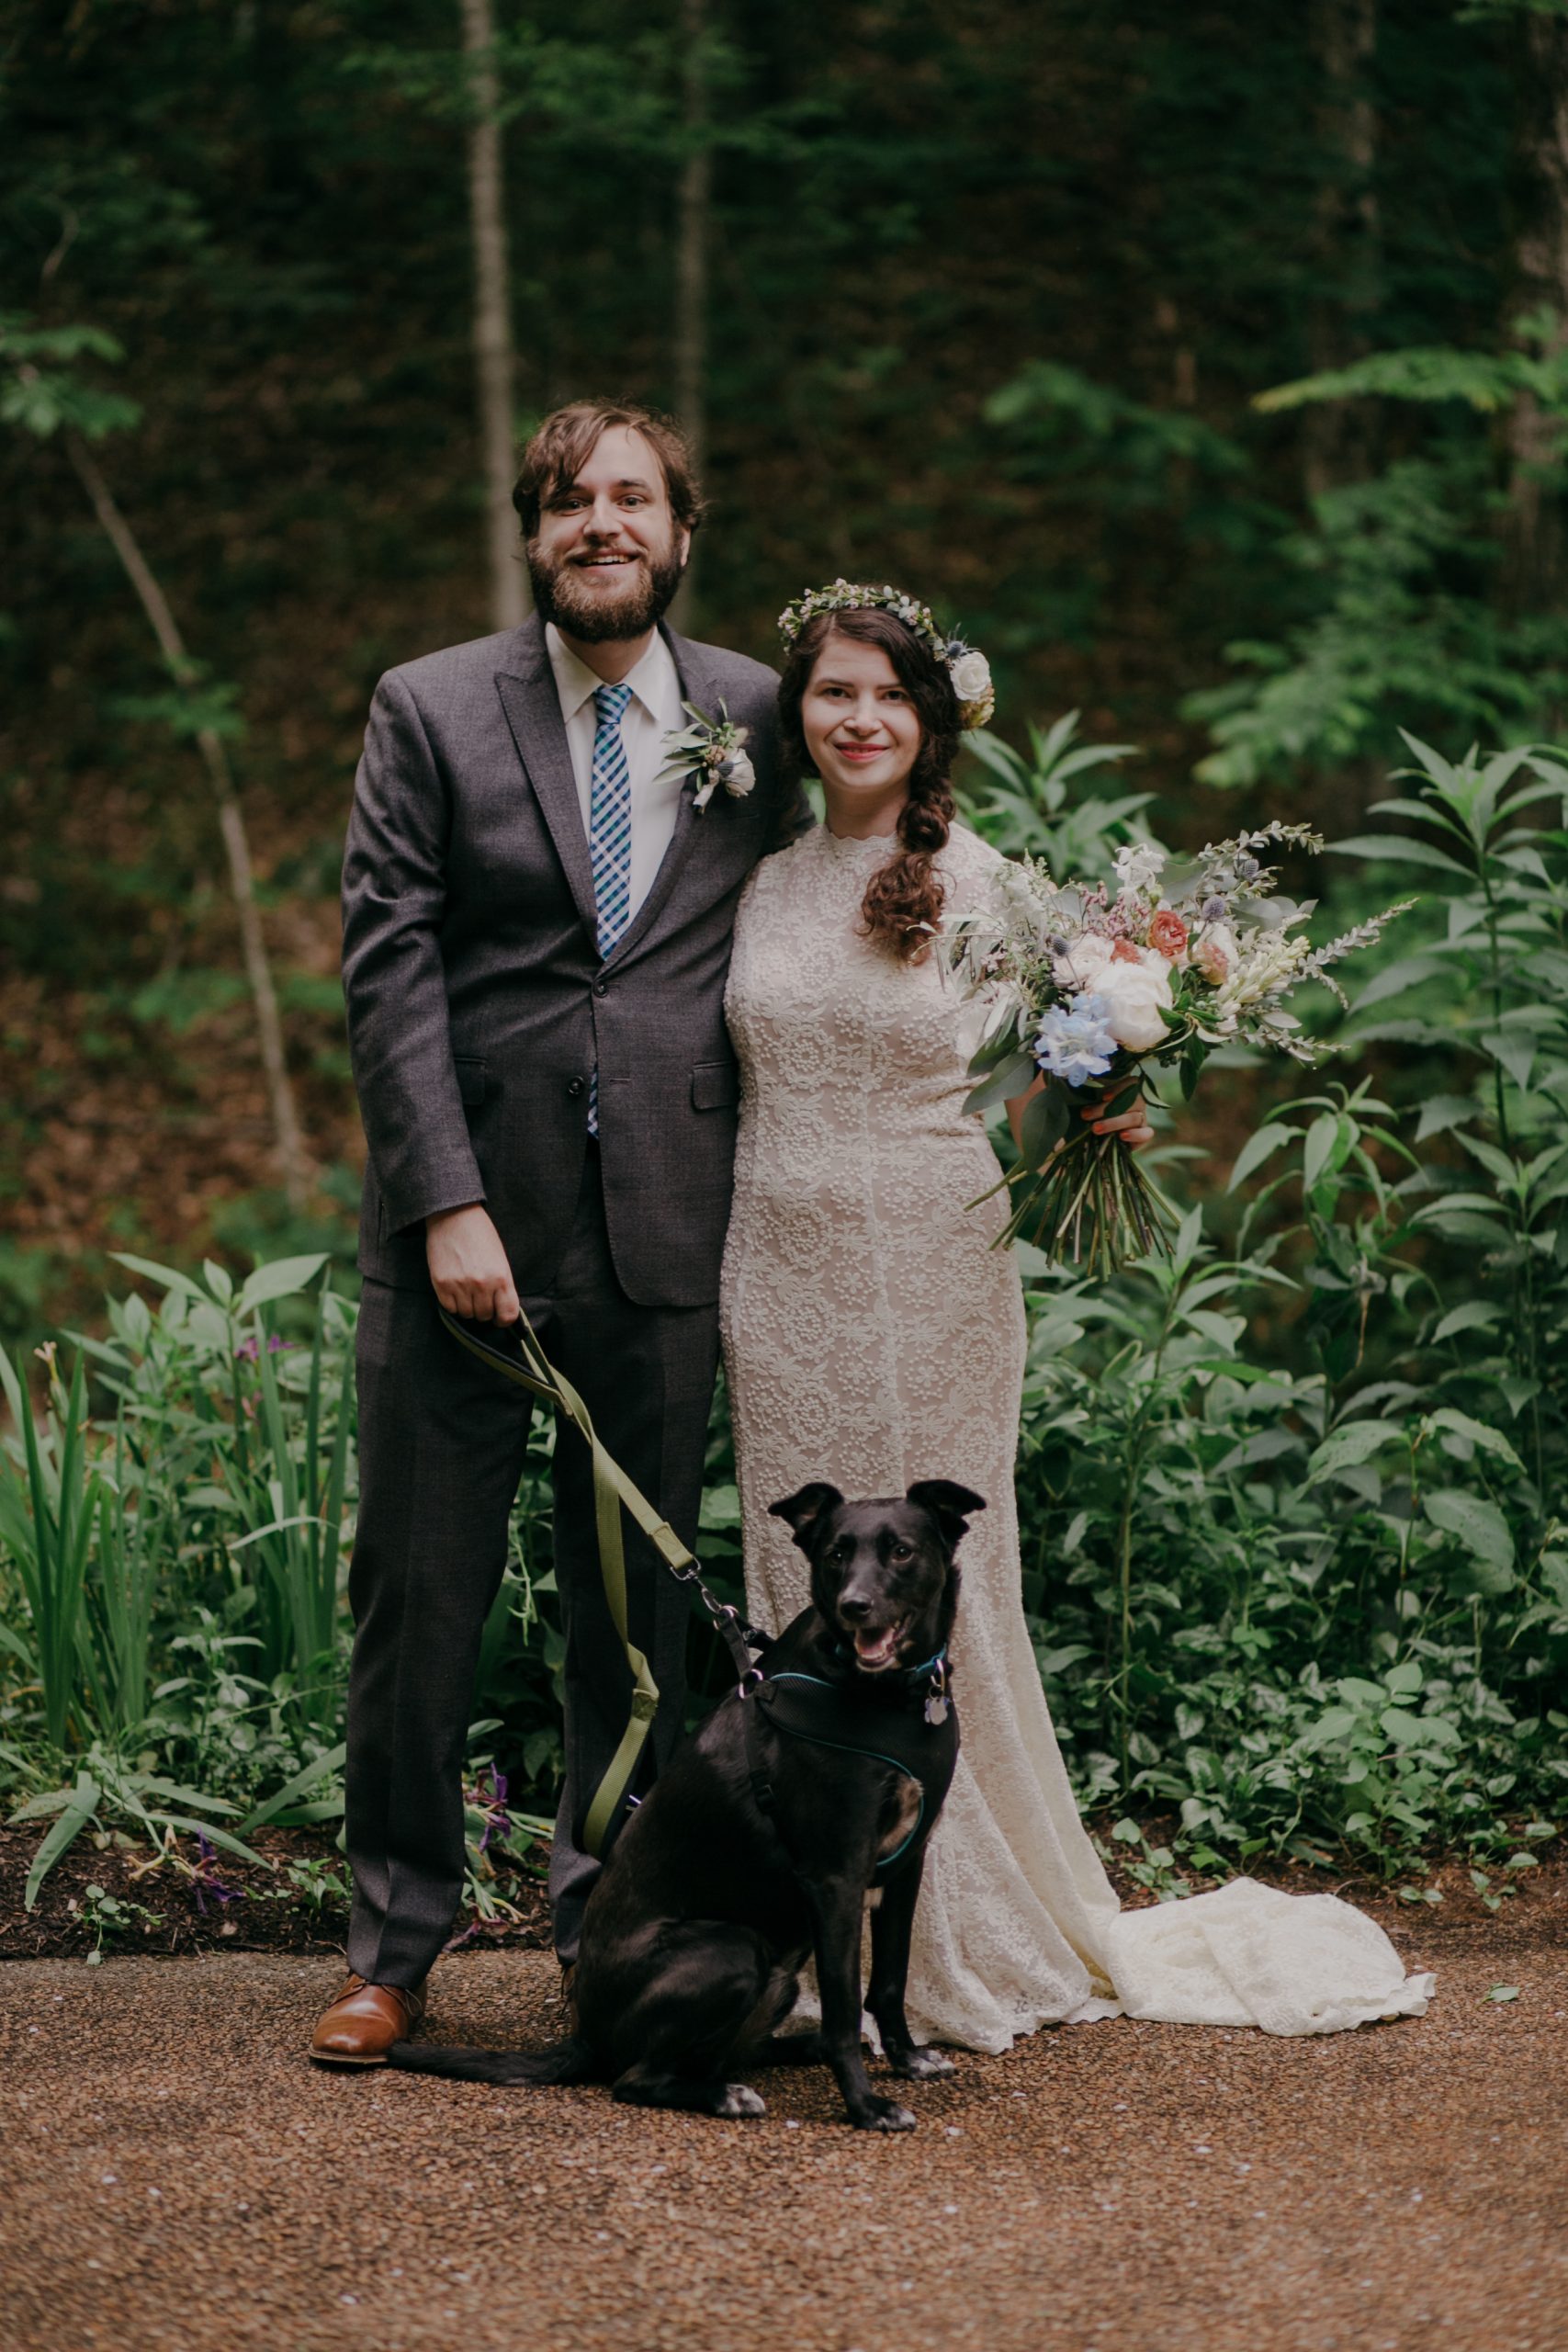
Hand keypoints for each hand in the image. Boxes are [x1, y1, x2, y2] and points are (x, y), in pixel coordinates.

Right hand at [425, 1203, 519, 1322]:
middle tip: (481, 1297)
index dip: (504, 1319)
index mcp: (501, 1277)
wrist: (454, 1216)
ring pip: (466, 1314)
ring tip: (467, 1290)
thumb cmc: (480, 1234)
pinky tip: (455, 1290)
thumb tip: (500, 1307)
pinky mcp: (441, 1284)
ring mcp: (460, 1285)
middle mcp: (482, 1284)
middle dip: (484, 1310)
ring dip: (468, 1307)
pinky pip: (449, 1308)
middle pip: (485, 1316)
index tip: (500, 1316)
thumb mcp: (499, 1258)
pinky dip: (453, 1303)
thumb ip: (502, 1284)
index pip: (508, 1314)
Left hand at [1082, 1090, 1153, 1151]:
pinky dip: (1135, 1134)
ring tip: (1095, 1128)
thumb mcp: (1091, 1101)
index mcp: (1127, 1089)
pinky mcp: (1143, 1134)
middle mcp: (1137, 1102)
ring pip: (1134, 1118)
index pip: (1131, 1083)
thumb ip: (1089, 1095)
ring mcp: (1142, 1118)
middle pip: (1129, 1101)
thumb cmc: (1095, 1112)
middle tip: (1086, 1115)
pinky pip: (1146, 1133)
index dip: (1119, 1089)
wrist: (1101, 1134)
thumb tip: (1080, 1089)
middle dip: (1105, 1109)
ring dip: (1113, 1123)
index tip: (1103, 1097)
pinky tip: (1122, 1136)